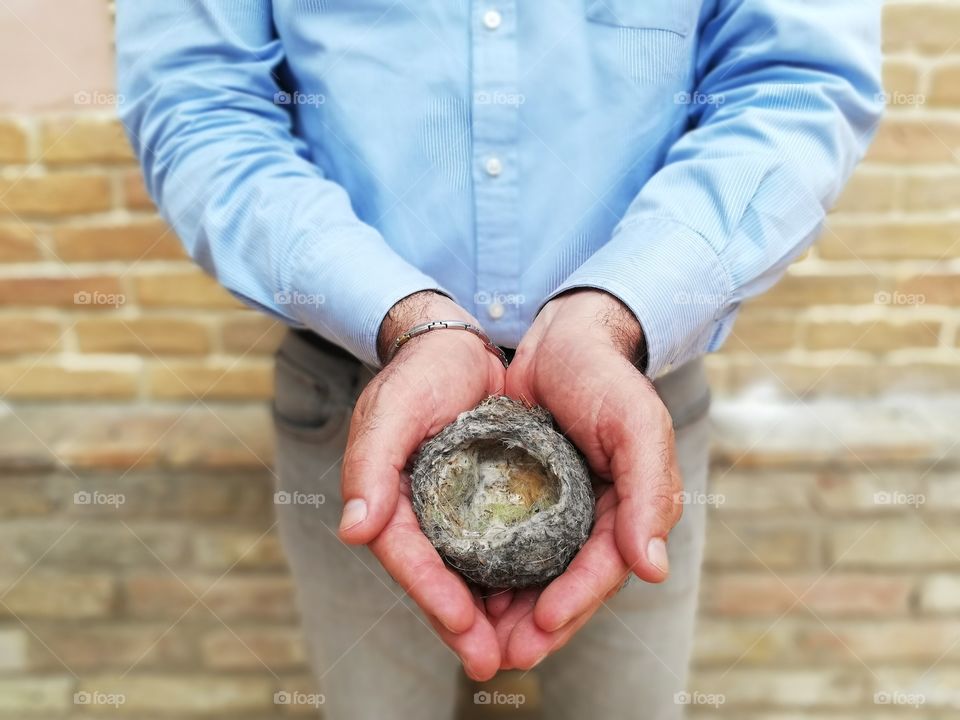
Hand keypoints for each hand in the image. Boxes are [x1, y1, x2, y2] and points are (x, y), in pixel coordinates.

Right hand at [338, 291, 505, 679]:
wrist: (456, 347)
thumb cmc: (419, 374)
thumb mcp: (392, 410)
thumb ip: (370, 465)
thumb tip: (355, 530)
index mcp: (390, 500)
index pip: (408, 557)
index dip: (432, 594)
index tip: (463, 625)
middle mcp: (421, 515)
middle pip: (440, 580)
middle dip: (464, 626)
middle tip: (494, 663)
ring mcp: (454, 513)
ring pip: (471, 575)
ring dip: (492, 616)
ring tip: (522, 650)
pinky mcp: (485, 504)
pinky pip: (498, 550)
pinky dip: (513, 579)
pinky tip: (539, 603)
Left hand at [494, 289, 681, 668]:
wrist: (563, 338)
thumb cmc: (607, 378)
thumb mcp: (638, 426)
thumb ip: (649, 492)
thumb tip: (652, 569)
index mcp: (628, 511)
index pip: (604, 569)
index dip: (576, 601)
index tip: (542, 624)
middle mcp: (593, 520)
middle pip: (567, 586)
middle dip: (539, 626)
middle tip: (503, 657)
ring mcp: (557, 511)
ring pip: (536, 576)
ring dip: (511, 612)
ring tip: (479, 641)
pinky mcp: (524, 499)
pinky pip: (508, 545)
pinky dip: (492, 572)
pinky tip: (466, 592)